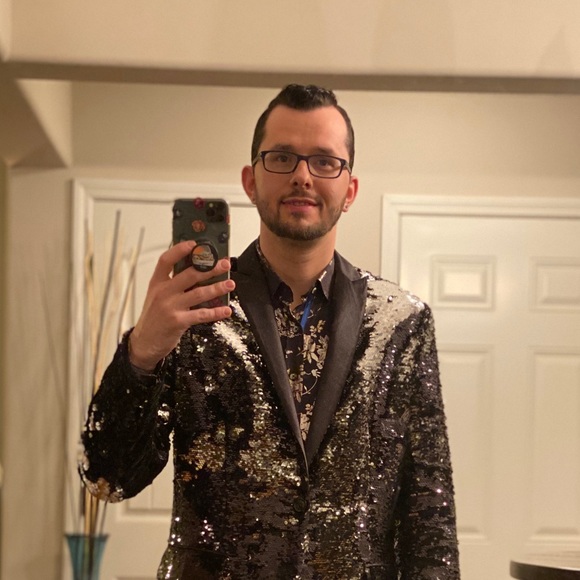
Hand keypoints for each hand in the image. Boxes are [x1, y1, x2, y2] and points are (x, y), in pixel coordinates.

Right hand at [128, 241, 234, 370]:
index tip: (194, 244)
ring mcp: (170, 307)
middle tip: (225, 264)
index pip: (166, 260)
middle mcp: (163, 292)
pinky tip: (226, 310)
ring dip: (217, 288)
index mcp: (157, 283)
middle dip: (210, 268)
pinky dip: (216, 312)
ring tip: (230, 284)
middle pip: (189, 275)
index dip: (179, 250)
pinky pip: (201, 314)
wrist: (144, 343)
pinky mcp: (178, 322)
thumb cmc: (154, 318)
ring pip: (199, 293)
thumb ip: (172, 283)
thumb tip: (196, 271)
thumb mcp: (156, 296)